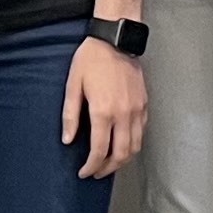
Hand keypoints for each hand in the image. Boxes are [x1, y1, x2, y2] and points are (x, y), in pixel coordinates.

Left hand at [63, 42, 146, 180]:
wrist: (115, 39)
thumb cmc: (91, 60)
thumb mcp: (73, 85)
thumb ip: (70, 116)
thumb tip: (68, 140)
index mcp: (103, 111)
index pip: (100, 151)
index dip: (91, 166)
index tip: (84, 172)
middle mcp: (123, 114)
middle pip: (121, 154)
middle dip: (107, 168)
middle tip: (96, 172)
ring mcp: (137, 110)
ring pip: (135, 146)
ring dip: (122, 160)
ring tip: (109, 163)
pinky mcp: (144, 104)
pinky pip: (141, 132)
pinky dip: (133, 144)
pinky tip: (123, 143)